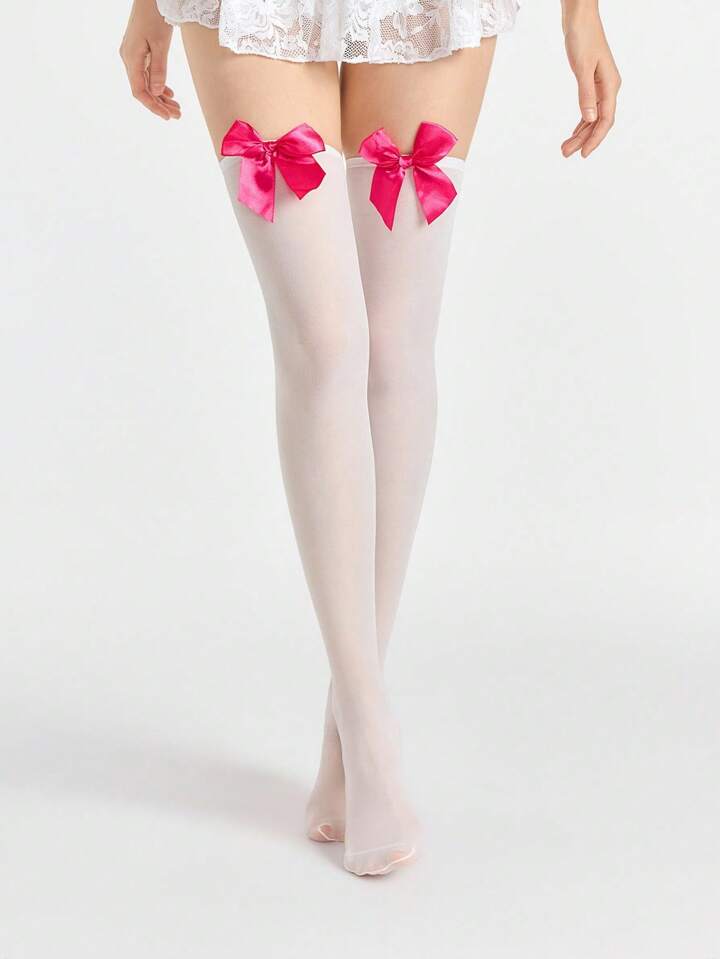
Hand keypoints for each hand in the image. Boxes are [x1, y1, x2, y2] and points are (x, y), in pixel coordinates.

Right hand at [120, 0, 180, 119]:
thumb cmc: (155, 15)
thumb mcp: (160, 44)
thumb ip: (159, 69)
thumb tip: (158, 92)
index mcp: (131, 58)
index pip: (140, 91)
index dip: (153, 106)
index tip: (168, 116)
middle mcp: (129, 59)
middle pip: (143, 90)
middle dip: (160, 104)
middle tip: (178, 114)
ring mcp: (133, 55)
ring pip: (146, 83)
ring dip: (160, 96)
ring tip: (177, 107)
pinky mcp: (139, 52)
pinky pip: (147, 74)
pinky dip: (158, 85)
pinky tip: (169, 93)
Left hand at [561, 4, 620, 157]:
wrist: (579, 15)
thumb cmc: (582, 36)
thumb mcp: (582, 67)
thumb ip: (586, 94)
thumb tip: (590, 119)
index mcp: (610, 84)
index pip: (605, 120)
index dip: (595, 139)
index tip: (583, 154)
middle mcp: (609, 87)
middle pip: (599, 122)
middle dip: (583, 140)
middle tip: (565, 154)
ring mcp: (601, 84)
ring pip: (593, 117)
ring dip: (580, 133)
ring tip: (565, 148)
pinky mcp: (592, 81)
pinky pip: (589, 108)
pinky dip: (581, 122)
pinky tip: (574, 132)